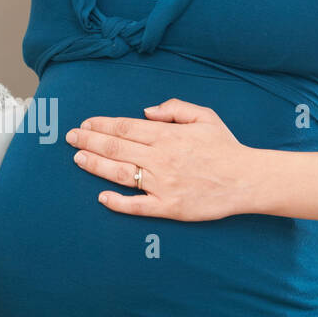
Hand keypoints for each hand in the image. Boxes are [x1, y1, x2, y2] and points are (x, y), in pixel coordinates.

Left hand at [64, 98, 253, 220]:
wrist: (247, 179)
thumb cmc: (225, 147)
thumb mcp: (204, 116)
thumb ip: (174, 109)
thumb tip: (145, 112)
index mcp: (168, 136)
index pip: (125, 128)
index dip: (101, 125)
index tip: (85, 124)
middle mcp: (161, 159)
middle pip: (116, 148)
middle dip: (89, 141)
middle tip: (71, 138)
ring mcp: (162, 184)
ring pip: (120, 174)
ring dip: (95, 166)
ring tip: (78, 159)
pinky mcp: (168, 207)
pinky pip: (137, 206)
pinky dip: (117, 202)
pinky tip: (102, 197)